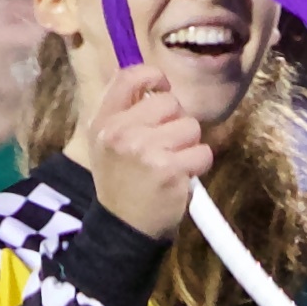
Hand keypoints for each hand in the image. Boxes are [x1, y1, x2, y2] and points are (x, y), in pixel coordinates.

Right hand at [74, 51, 214, 242]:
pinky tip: (181, 178)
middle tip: (165, 146)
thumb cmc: (122, 183)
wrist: (123, 228)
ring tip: (172, 164)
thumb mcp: (107, 144)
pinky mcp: (169, 170)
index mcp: (104, 122)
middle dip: (176, 122)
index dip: (153, 76)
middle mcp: (121, 133)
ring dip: (189, 146)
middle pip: (170, 102)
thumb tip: (156, 83)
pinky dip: (198, 166)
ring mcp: (145, 150)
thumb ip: (126, 112)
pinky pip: (202, 153)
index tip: (163, 89)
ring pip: (191, 126)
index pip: (128, 77)